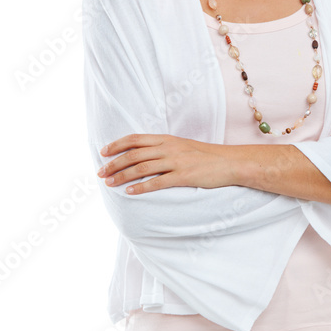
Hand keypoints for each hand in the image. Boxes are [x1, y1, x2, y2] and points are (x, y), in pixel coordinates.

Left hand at [96, 134, 225, 193]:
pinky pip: (158, 182)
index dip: (117, 145)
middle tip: (100, 172)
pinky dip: (142, 187)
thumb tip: (145, 156)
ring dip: (122, 175)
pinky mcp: (183, 176)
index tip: (103, 152)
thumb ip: (165, 149)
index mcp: (167, 139)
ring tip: (109, 183)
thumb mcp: (183, 146)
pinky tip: (130, 192)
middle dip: (114, 163)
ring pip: (141, 167)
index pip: (135, 139)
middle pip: (134, 154)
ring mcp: (176, 162)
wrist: (230, 162)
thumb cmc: (206, 156)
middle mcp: (169, 148)